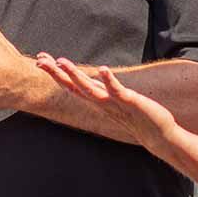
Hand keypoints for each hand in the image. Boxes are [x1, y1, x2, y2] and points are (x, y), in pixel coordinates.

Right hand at [37, 55, 177, 152]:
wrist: (158, 136)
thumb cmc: (138, 117)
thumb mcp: (115, 101)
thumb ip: (103, 91)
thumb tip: (94, 79)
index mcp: (97, 100)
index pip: (72, 85)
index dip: (56, 73)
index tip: (40, 60)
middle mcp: (101, 102)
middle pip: (74, 86)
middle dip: (56, 73)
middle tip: (39, 61)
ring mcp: (113, 103)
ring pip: (89, 89)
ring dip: (75, 75)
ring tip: (62, 61)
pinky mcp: (129, 102)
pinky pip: (116, 90)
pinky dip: (109, 80)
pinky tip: (102, 69)